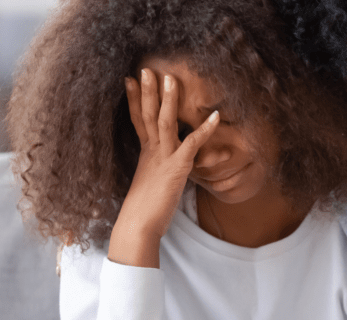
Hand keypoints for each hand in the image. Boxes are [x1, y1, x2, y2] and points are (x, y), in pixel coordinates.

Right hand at [108, 68, 219, 267]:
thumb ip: (155, 170)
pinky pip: (192, 143)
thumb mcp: (149, 184)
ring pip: (164, 122)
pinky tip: (216, 116)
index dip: (135, 99)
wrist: (138, 226)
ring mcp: (163, 158)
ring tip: (172, 79)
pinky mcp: (176, 167)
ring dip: (168, 99)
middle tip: (147, 68)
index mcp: (144, 154)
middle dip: (148, 91)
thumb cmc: (143, 210)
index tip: (130, 79)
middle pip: (147, 115)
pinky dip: (205, 129)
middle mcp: (151, 152)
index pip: (137, 120)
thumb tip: (159, 169)